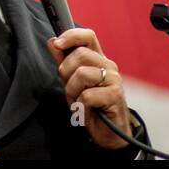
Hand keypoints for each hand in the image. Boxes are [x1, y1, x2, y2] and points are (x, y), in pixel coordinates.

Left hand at [46, 28, 131, 149]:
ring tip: (79, 100)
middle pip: (80, 54)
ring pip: (81, 74)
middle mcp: (108, 65)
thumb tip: (52, 41)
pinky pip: (86, 95)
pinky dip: (80, 105)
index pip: (88, 36)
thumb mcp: (70, 80)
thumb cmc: (89, 104)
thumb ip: (62, 60)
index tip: (58, 44)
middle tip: (71, 88)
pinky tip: (87, 109)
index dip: (71, 36)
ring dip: (72, 90)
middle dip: (66, 72)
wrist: (108, 132)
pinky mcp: (115, 95)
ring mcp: (114, 80)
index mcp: (98, 59)